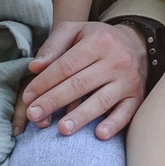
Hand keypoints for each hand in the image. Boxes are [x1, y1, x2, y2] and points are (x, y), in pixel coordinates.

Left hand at [16, 20, 149, 139]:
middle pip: (80, 84)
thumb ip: (53, 46)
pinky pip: (126, 113)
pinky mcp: (137, 96)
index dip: (44, 83)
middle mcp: (116, 60)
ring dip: (81, 116)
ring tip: (62, 129)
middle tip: (34, 116)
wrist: (136, 43)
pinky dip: (114, 124)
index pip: (66, 66)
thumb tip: (35, 67)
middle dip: (54, 101)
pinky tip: (100, 134)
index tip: (27, 98)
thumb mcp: (75, 31)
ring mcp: (128, 80)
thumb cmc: (97, 39)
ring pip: (101, 101)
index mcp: (98, 42)